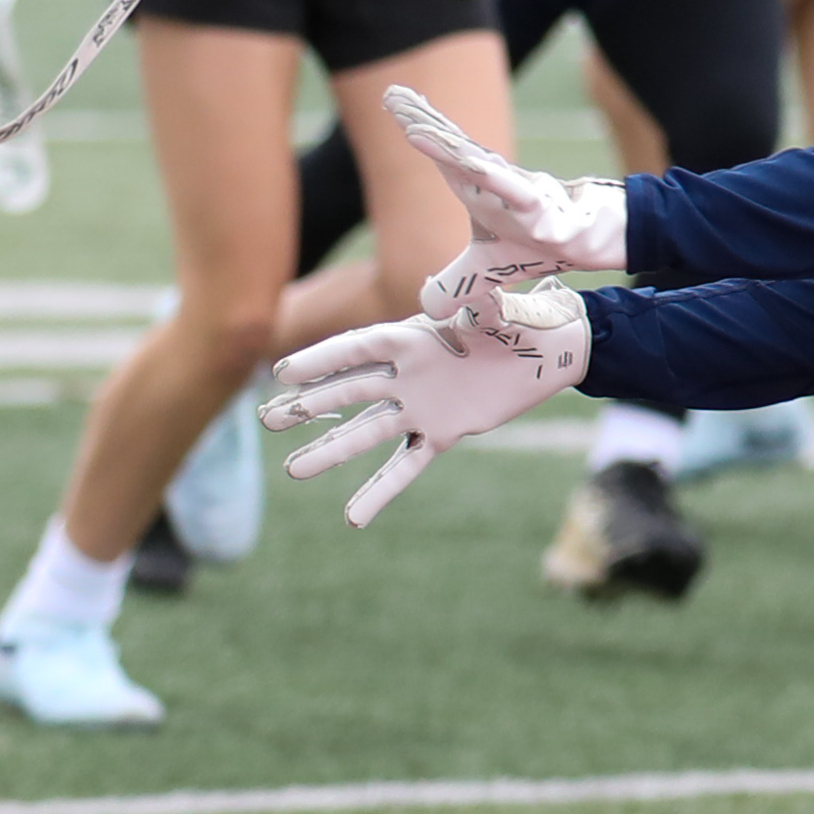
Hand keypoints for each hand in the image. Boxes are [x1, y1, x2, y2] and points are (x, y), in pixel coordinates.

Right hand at [263, 280, 592, 525]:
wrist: (546, 351)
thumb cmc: (519, 321)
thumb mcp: (500, 311)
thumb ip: (481, 306)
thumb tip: (477, 297)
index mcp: (413, 337)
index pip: (359, 350)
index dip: (323, 360)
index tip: (283, 372)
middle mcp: (407, 374)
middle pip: (350, 392)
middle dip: (309, 406)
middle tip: (268, 419)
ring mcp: (419, 406)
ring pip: (367, 432)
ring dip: (331, 451)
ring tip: (292, 471)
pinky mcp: (439, 433)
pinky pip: (404, 465)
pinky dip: (380, 491)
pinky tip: (353, 517)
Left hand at [385, 85, 624, 308]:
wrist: (584, 244)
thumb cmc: (535, 246)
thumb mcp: (482, 275)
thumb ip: (454, 286)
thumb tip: (427, 309)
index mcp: (474, 189)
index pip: (440, 154)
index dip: (417, 127)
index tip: (393, 101)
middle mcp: (490, 182)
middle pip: (449, 146)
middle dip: (420, 119)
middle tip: (392, 94)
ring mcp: (511, 191)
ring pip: (471, 162)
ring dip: (442, 142)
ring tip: (413, 123)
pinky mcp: (533, 206)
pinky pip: (506, 187)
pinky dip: (484, 173)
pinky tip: (462, 158)